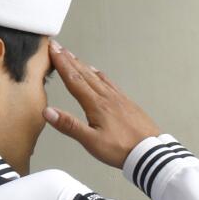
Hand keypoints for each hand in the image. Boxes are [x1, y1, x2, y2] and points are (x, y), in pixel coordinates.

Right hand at [44, 43, 161, 169]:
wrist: (150, 152)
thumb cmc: (122, 149)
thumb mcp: (91, 141)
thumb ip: (69, 125)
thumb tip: (48, 112)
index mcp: (96, 104)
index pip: (74, 79)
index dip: (61, 63)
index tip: (52, 50)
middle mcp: (107, 97)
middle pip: (84, 74)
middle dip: (69, 59)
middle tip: (59, 47)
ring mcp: (119, 99)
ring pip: (97, 76)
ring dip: (83, 65)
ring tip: (73, 57)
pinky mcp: (127, 103)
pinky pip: (110, 83)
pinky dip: (100, 75)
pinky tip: (99, 74)